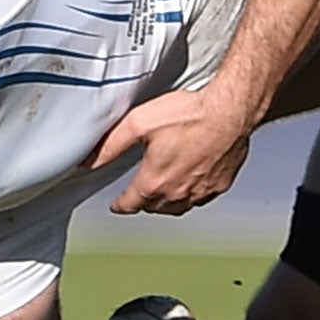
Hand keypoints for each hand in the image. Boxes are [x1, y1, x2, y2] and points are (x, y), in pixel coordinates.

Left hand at [89, 88, 253, 215]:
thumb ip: (111, 144)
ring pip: (177, 207)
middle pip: (153, 207)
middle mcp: (177, 193)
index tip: (117, 206)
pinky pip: (200, 198)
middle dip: (143, 201)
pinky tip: (190, 181)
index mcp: (154, 181)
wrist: (230, 112)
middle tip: (139, 192)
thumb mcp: (138, 123)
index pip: (130, 204)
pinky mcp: (220, 185)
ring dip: (166, 202)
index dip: (120, 205)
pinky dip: (191, 194)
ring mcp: (201, 192)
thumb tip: (89, 160)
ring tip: (161, 191)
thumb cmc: (189, 115)